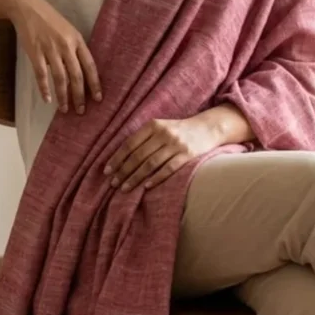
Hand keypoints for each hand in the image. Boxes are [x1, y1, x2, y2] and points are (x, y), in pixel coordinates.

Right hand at [7, 0, 101, 113]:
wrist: (28, 7)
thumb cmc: (50, 20)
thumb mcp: (69, 31)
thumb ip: (75, 49)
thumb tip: (81, 72)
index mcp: (77, 40)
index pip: (90, 66)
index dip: (95, 83)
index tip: (98, 98)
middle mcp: (66, 46)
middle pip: (76, 76)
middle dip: (80, 95)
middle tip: (81, 111)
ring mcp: (50, 50)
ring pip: (60, 78)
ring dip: (63, 96)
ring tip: (65, 109)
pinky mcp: (35, 52)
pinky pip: (41, 75)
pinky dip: (44, 88)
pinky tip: (47, 99)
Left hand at [104, 117, 220, 192]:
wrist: (208, 127)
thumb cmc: (179, 130)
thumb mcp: (161, 127)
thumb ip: (144, 138)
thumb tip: (121, 157)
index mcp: (154, 125)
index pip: (130, 143)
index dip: (117, 158)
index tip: (107, 170)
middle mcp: (163, 134)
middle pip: (138, 155)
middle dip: (123, 171)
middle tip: (113, 183)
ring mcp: (176, 145)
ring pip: (150, 164)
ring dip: (136, 177)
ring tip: (125, 188)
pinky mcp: (187, 155)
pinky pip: (168, 169)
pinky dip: (156, 178)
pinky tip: (146, 187)